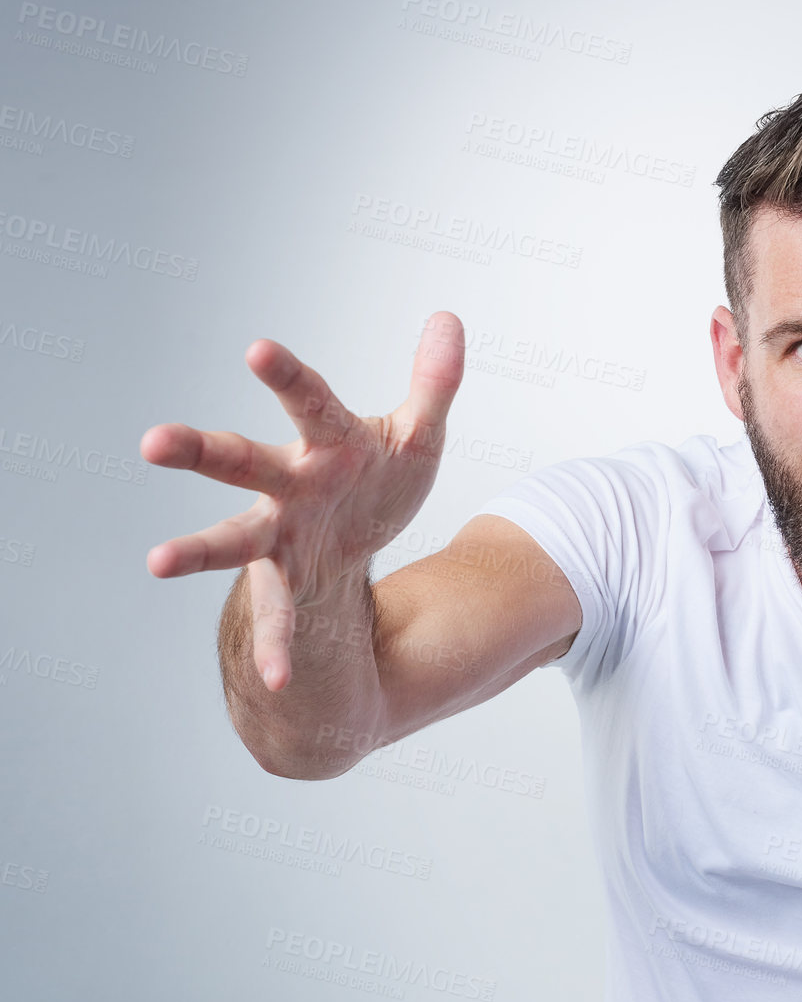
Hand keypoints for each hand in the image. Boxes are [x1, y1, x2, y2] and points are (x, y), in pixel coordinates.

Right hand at [141, 311, 465, 690]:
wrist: (364, 537)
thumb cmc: (379, 474)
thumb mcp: (418, 434)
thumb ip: (435, 383)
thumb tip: (448, 319)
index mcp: (327, 442)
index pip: (307, 402)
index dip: (283, 376)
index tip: (256, 349)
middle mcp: (289, 485)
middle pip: (240, 463)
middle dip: (199, 452)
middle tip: (153, 441)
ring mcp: (281, 535)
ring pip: (232, 540)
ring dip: (196, 550)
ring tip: (157, 562)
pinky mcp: (288, 580)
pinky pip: (281, 620)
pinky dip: (278, 649)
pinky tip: (276, 682)